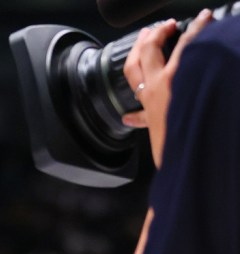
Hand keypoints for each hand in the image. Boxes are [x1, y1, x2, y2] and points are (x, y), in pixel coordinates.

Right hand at [122, 9, 213, 166]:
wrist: (185, 151)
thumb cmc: (173, 144)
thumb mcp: (156, 133)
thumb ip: (143, 121)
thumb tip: (128, 119)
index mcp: (147, 102)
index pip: (132, 76)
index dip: (135, 59)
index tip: (139, 48)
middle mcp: (154, 88)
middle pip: (141, 57)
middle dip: (146, 39)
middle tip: (153, 30)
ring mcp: (168, 80)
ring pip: (161, 47)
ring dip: (168, 31)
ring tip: (178, 23)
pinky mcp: (184, 74)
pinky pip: (188, 44)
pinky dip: (196, 30)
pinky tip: (204, 22)